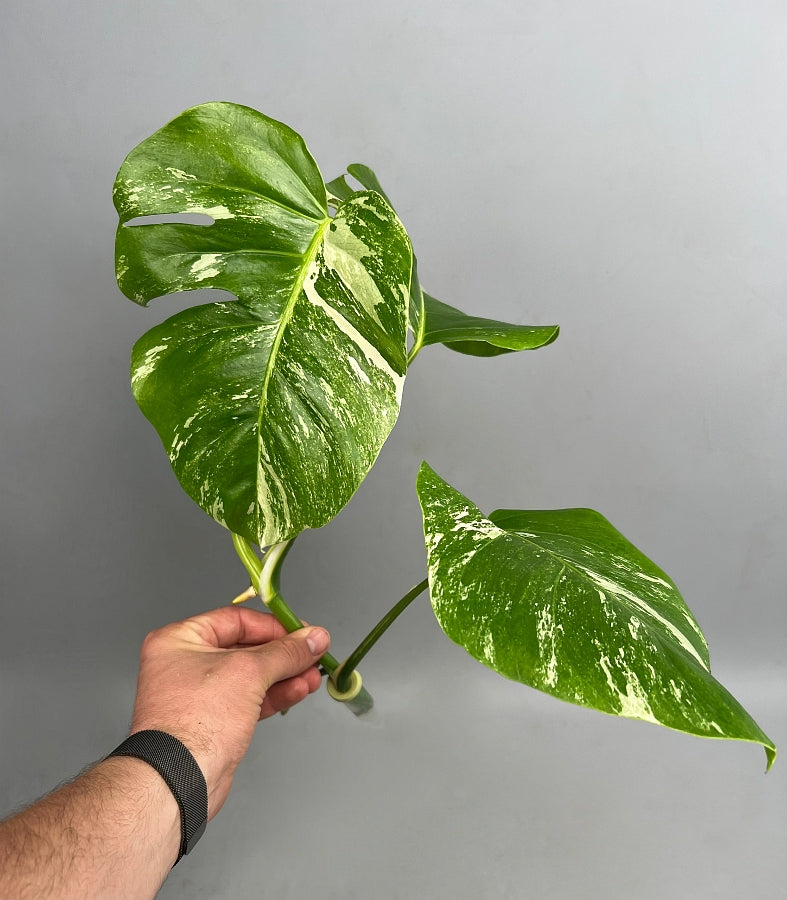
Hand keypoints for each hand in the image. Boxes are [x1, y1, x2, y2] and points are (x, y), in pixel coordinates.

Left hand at [129, 606, 329, 816]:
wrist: (179, 780)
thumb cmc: (195, 721)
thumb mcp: (249, 672)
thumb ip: (286, 652)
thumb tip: (313, 638)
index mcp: (180, 640)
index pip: (236, 620)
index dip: (273, 626)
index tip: (302, 631)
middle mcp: (185, 664)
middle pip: (246, 649)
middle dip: (284, 654)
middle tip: (313, 653)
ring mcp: (199, 695)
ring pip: (251, 677)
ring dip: (285, 675)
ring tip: (313, 676)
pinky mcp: (213, 722)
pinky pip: (249, 700)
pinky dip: (275, 695)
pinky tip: (298, 691)